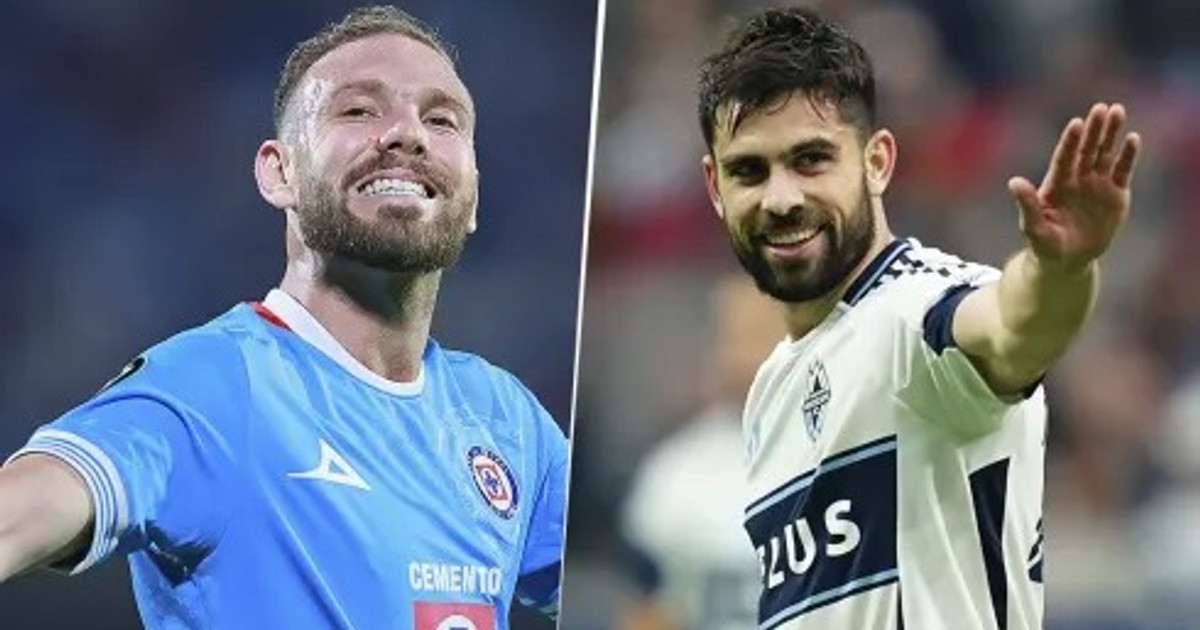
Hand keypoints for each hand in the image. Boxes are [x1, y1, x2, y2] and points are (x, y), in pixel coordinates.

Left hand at [1008, 103, 1140, 271]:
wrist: (1067, 260)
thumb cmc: (1045, 244)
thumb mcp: (1034, 227)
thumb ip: (1027, 205)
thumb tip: (1013, 182)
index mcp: (1056, 184)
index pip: (1064, 158)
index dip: (1070, 142)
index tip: (1076, 124)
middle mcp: (1077, 179)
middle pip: (1086, 150)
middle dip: (1093, 130)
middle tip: (1101, 108)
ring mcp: (1097, 185)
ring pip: (1105, 154)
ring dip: (1111, 134)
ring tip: (1117, 110)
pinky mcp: (1115, 195)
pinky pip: (1122, 171)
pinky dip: (1128, 156)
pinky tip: (1132, 139)